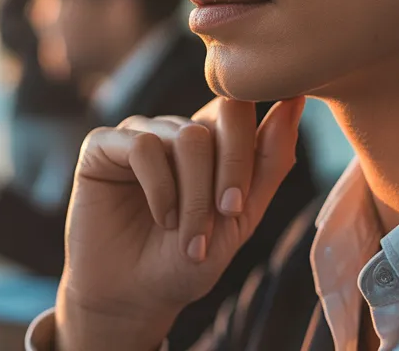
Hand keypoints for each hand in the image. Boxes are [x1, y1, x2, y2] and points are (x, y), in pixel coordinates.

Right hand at [55, 96, 306, 350]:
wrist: (136, 298)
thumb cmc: (187, 260)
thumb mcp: (241, 216)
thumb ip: (270, 160)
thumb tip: (295, 99)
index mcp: (211, 139)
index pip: (242, 110)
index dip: (248, 154)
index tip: (236, 207)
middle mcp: (175, 129)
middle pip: (220, 120)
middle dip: (228, 174)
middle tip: (221, 217)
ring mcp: (139, 133)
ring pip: (186, 137)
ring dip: (194, 195)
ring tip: (186, 234)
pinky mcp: (102, 145)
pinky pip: (143, 146)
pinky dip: (159, 188)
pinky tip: (160, 217)